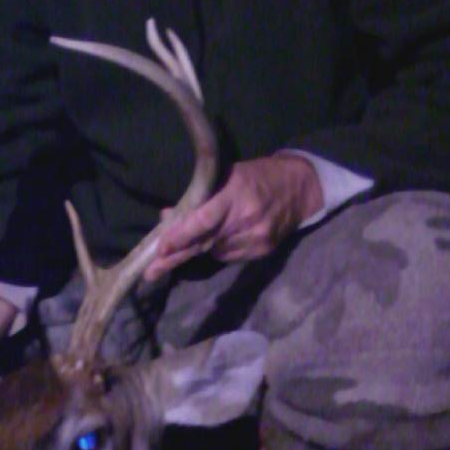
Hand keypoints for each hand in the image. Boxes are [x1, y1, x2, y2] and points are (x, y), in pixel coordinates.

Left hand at [144, 154, 322, 280]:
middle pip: (203, 243)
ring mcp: (256, 238)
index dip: (181, 236)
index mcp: (235, 195)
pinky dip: (220, 249)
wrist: (299, 188)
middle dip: (175, 258)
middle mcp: (246, 219)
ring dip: (200, 249)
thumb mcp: (227, 177)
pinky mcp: (263, 250)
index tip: (161, 248)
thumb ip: (199, 198)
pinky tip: (224, 238)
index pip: (203, 220)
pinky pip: (230, 256)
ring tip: (191, 243)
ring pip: (215, 252)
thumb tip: (167, 217)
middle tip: (150, 273)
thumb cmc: (257, 177)